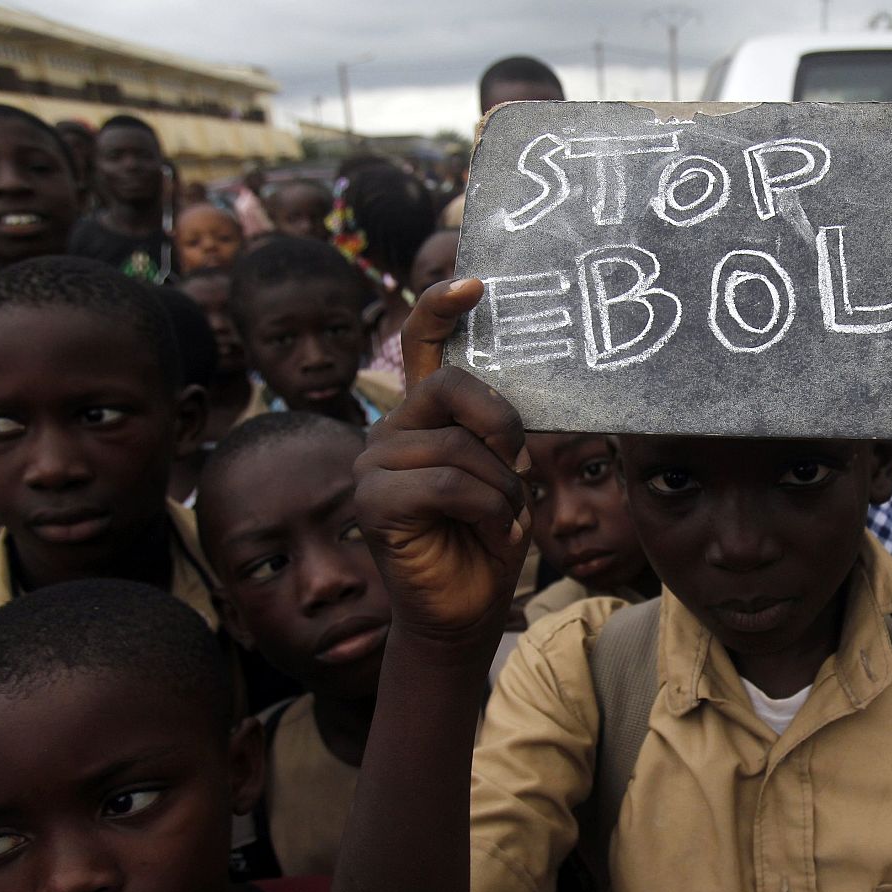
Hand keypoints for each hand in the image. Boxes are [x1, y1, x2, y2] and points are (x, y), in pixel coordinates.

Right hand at [353, 279, 529, 644]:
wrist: (465, 608)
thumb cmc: (487, 538)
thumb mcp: (503, 471)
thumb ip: (495, 431)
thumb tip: (510, 404)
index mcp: (425, 417)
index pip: (423, 346)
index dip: (442, 309)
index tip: (475, 284)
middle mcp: (393, 431)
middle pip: (454, 388)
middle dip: (501, 425)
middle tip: (517, 463)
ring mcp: (375, 464)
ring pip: (460, 448)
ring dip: (502, 488)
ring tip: (502, 517)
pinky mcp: (373, 501)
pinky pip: (448, 483)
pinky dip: (486, 509)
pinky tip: (489, 532)